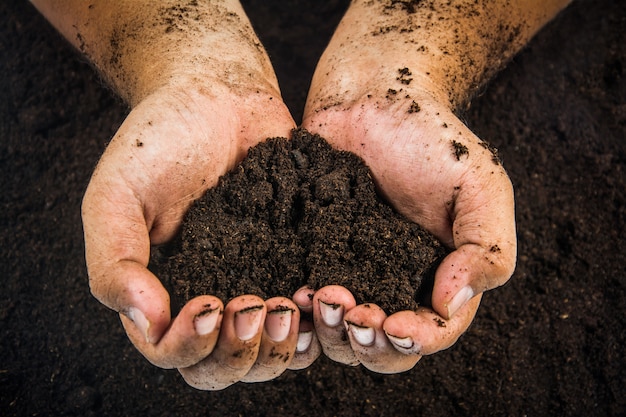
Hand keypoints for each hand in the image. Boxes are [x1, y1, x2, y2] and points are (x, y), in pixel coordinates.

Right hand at [82, 79, 302, 388]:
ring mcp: (259, 283)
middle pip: (226, 367)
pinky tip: (323, 293)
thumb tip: (146, 323)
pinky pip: (312, 313)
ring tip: (293, 307)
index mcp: (163, 293)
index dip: (189, 347)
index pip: (171, 354)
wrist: (217, 93)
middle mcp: (212, 298)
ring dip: (285, 349)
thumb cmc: (158, 139)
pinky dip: (320, 320)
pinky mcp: (297, 262)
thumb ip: (115, 259)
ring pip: (273, 354)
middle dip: (242, 353)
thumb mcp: (117, 194)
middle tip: (257, 307)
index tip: (210, 305)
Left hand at [299, 84, 515, 372]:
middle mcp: (396, 284)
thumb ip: (486, 249)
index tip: (394, 324)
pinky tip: (295, 289)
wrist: (371, 96)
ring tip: (320, 297)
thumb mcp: (481, 187)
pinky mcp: (315, 255)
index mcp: (442, 277)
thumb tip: (451, 304)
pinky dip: (302, 309)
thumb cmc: (433, 137)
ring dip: (331, 332)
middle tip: (352, 313)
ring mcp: (352, 272)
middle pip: (384, 347)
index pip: (434, 331)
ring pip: (341, 334)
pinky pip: (307, 301)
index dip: (415, 341)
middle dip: (369, 343)